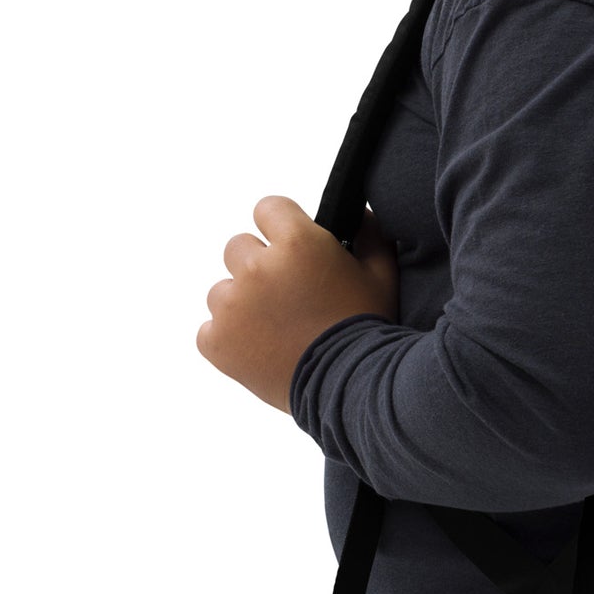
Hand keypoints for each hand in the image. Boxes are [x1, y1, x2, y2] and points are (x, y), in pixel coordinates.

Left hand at [197, 196, 400, 412]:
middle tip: (286, 293)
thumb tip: (359, 215)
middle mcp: (257, 267)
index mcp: (297, 242)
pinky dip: (228, 337)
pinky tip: (258, 347)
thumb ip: (370, 233)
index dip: (281, 225)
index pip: (268, 208)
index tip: (291, 246)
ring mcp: (232, 305)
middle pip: (239, 247)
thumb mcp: (382, 274)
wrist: (350, 385)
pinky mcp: (216, 340)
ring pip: (223, 290)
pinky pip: (210, 328)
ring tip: (274, 326)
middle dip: (260, 264)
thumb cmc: (367, 327)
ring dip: (242, 302)